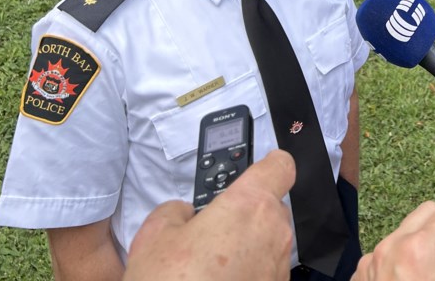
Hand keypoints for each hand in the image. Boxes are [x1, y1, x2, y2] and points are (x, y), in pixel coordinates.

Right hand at [124, 150, 295, 280]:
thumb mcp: (154, 235)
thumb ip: (176, 210)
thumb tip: (186, 214)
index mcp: (250, 205)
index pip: (280, 166)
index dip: (269, 164)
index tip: (257, 168)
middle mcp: (274, 233)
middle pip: (269, 208)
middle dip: (244, 215)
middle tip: (210, 231)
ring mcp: (279, 267)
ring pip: (268, 242)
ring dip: (245, 247)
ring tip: (207, 266)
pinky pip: (265, 271)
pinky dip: (247, 273)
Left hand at [352, 201, 434, 280]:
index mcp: (418, 251)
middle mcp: (392, 247)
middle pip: (425, 212)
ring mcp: (373, 259)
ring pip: (404, 230)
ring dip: (421, 239)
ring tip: (433, 268)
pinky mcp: (362, 272)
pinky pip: (385, 250)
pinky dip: (400, 256)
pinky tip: (409, 278)